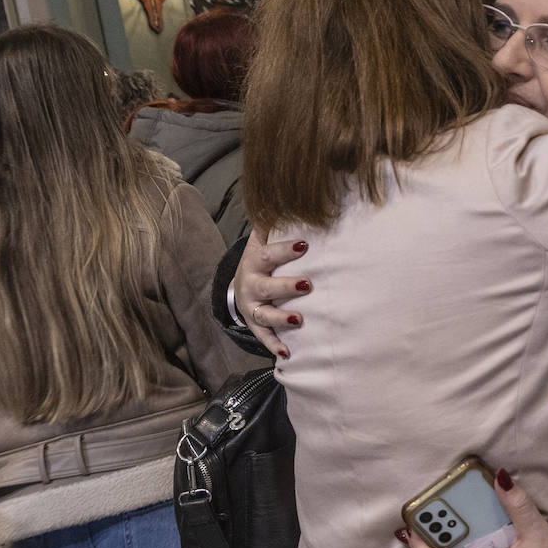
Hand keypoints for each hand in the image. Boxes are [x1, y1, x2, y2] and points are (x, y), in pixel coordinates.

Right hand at [233, 226, 311, 357]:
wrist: (240, 287)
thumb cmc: (261, 261)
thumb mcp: (261, 241)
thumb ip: (272, 224)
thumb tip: (284, 194)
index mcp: (255, 261)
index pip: (269, 254)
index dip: (285, 250)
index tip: (305, 244)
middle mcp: (252, 285)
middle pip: (266, 286)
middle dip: (285, 285)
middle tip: (307, 283)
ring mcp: (253, 307)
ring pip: (264, 314)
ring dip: (280, 317)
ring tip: (298, 319)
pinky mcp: (256, 325)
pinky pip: (264, 337)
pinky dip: (274, 345)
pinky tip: (288, 353)